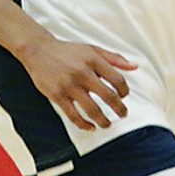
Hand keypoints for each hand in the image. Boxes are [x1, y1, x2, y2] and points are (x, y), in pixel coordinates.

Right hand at [20, 36, 137, 131]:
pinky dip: (84, 125)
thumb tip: (135, 66)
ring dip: (103, 121)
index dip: (124, 91)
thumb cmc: (68, 51)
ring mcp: (69, 85)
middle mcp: (82, 72)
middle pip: (108, 96)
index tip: (124, 96)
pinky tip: (90, 127)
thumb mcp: (92, 49)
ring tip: (107, 124)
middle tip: (123, 114)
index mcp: (93, 59)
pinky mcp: (57, 95)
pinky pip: (74, 116)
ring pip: (92, 109)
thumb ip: (114, 58)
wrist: (39, 51)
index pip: (117, 79)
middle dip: (119, 109)